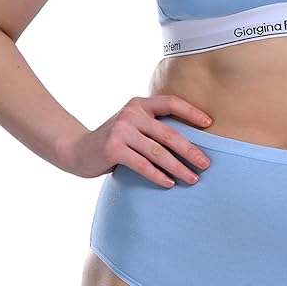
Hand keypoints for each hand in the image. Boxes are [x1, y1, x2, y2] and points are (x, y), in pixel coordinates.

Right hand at [60, 94, 213, 186]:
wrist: (76, 150)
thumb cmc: (113, 140)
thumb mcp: (132, 125)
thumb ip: (152, 126)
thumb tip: (190, 142)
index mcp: (139, 104)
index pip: (170, 102)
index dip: (191, 112)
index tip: (210, 123)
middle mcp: (131, 114)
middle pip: (169, 133)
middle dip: (190, 150)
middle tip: (207, 164)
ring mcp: (121, 130)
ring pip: (158, 152)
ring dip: (178, 167)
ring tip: (192, 178)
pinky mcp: (113, 148)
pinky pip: (142, 164)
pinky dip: (158, 175)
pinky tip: (169, 183)